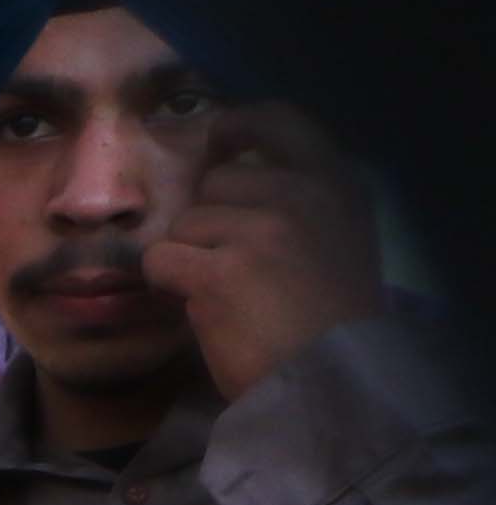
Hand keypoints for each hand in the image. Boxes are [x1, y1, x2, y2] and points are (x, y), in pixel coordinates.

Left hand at [148, 120, 383, 402]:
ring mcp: (263, 230)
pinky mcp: (221, 271)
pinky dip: (166, 283)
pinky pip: (162, 259)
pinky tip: (198, 307)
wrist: (332, 384)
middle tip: (227, 265)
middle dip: (207, 221)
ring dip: (188, 256)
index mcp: (340, 186)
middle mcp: (305, 196)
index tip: (218, 138)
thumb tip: (234, 178)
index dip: (239, 124)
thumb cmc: (331, 324)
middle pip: (217, 181)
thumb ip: (302, 205)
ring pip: (186, 222)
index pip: (283, 120)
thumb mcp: (341, 242)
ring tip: (224, 295)